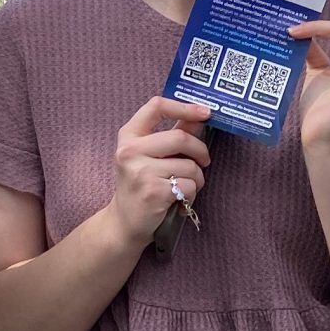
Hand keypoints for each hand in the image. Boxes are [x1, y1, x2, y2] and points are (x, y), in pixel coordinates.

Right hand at [106, 96, 212, 248]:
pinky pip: (189, 185)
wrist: (124, 223)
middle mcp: (130, 151)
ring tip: (186, 188)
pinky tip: (180, 202)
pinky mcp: (153, 192)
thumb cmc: (140, 186)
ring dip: (197, 179)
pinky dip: (192, 195)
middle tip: (204, 161)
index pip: (156, 106)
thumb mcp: (149, 156)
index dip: (184, 106)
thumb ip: (171, 135)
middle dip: (200, 150)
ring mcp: (140, 172)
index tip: (205, 112)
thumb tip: (199, 117)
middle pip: (180, 137)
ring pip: (190, 165)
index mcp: (128, 136)